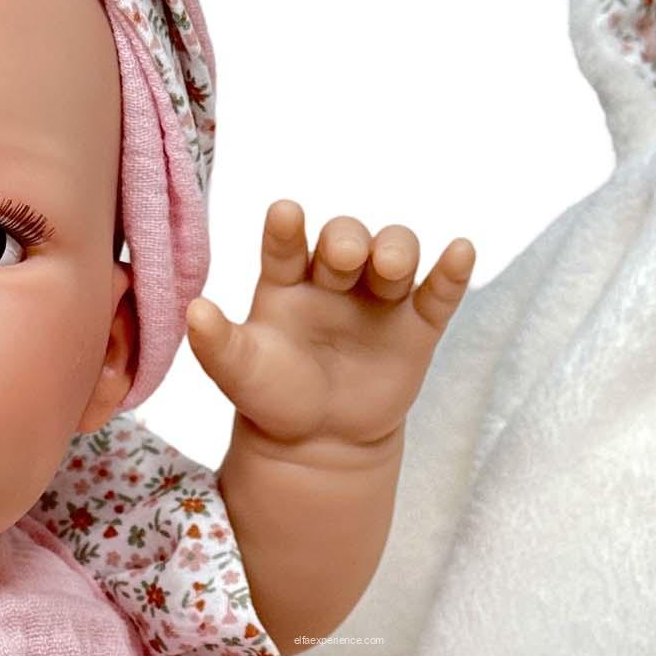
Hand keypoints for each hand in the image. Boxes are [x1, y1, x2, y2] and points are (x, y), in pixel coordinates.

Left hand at [185, 202, 475, 464]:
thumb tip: (194, 313)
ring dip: (395, 249)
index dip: (287, 228)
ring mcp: (378, 300)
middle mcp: (334, 280)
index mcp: (287, 281)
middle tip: (341, 258)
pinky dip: (452, 272)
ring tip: (388, 267)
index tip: (286, 214)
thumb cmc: (274, 396)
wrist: (319, 442)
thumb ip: (217, 344)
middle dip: (347, 240)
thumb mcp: (240, 374)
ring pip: (395, 253)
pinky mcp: (416, 326)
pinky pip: (438, 294)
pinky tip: (461, 251)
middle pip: (347, 238)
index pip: (286, 243)